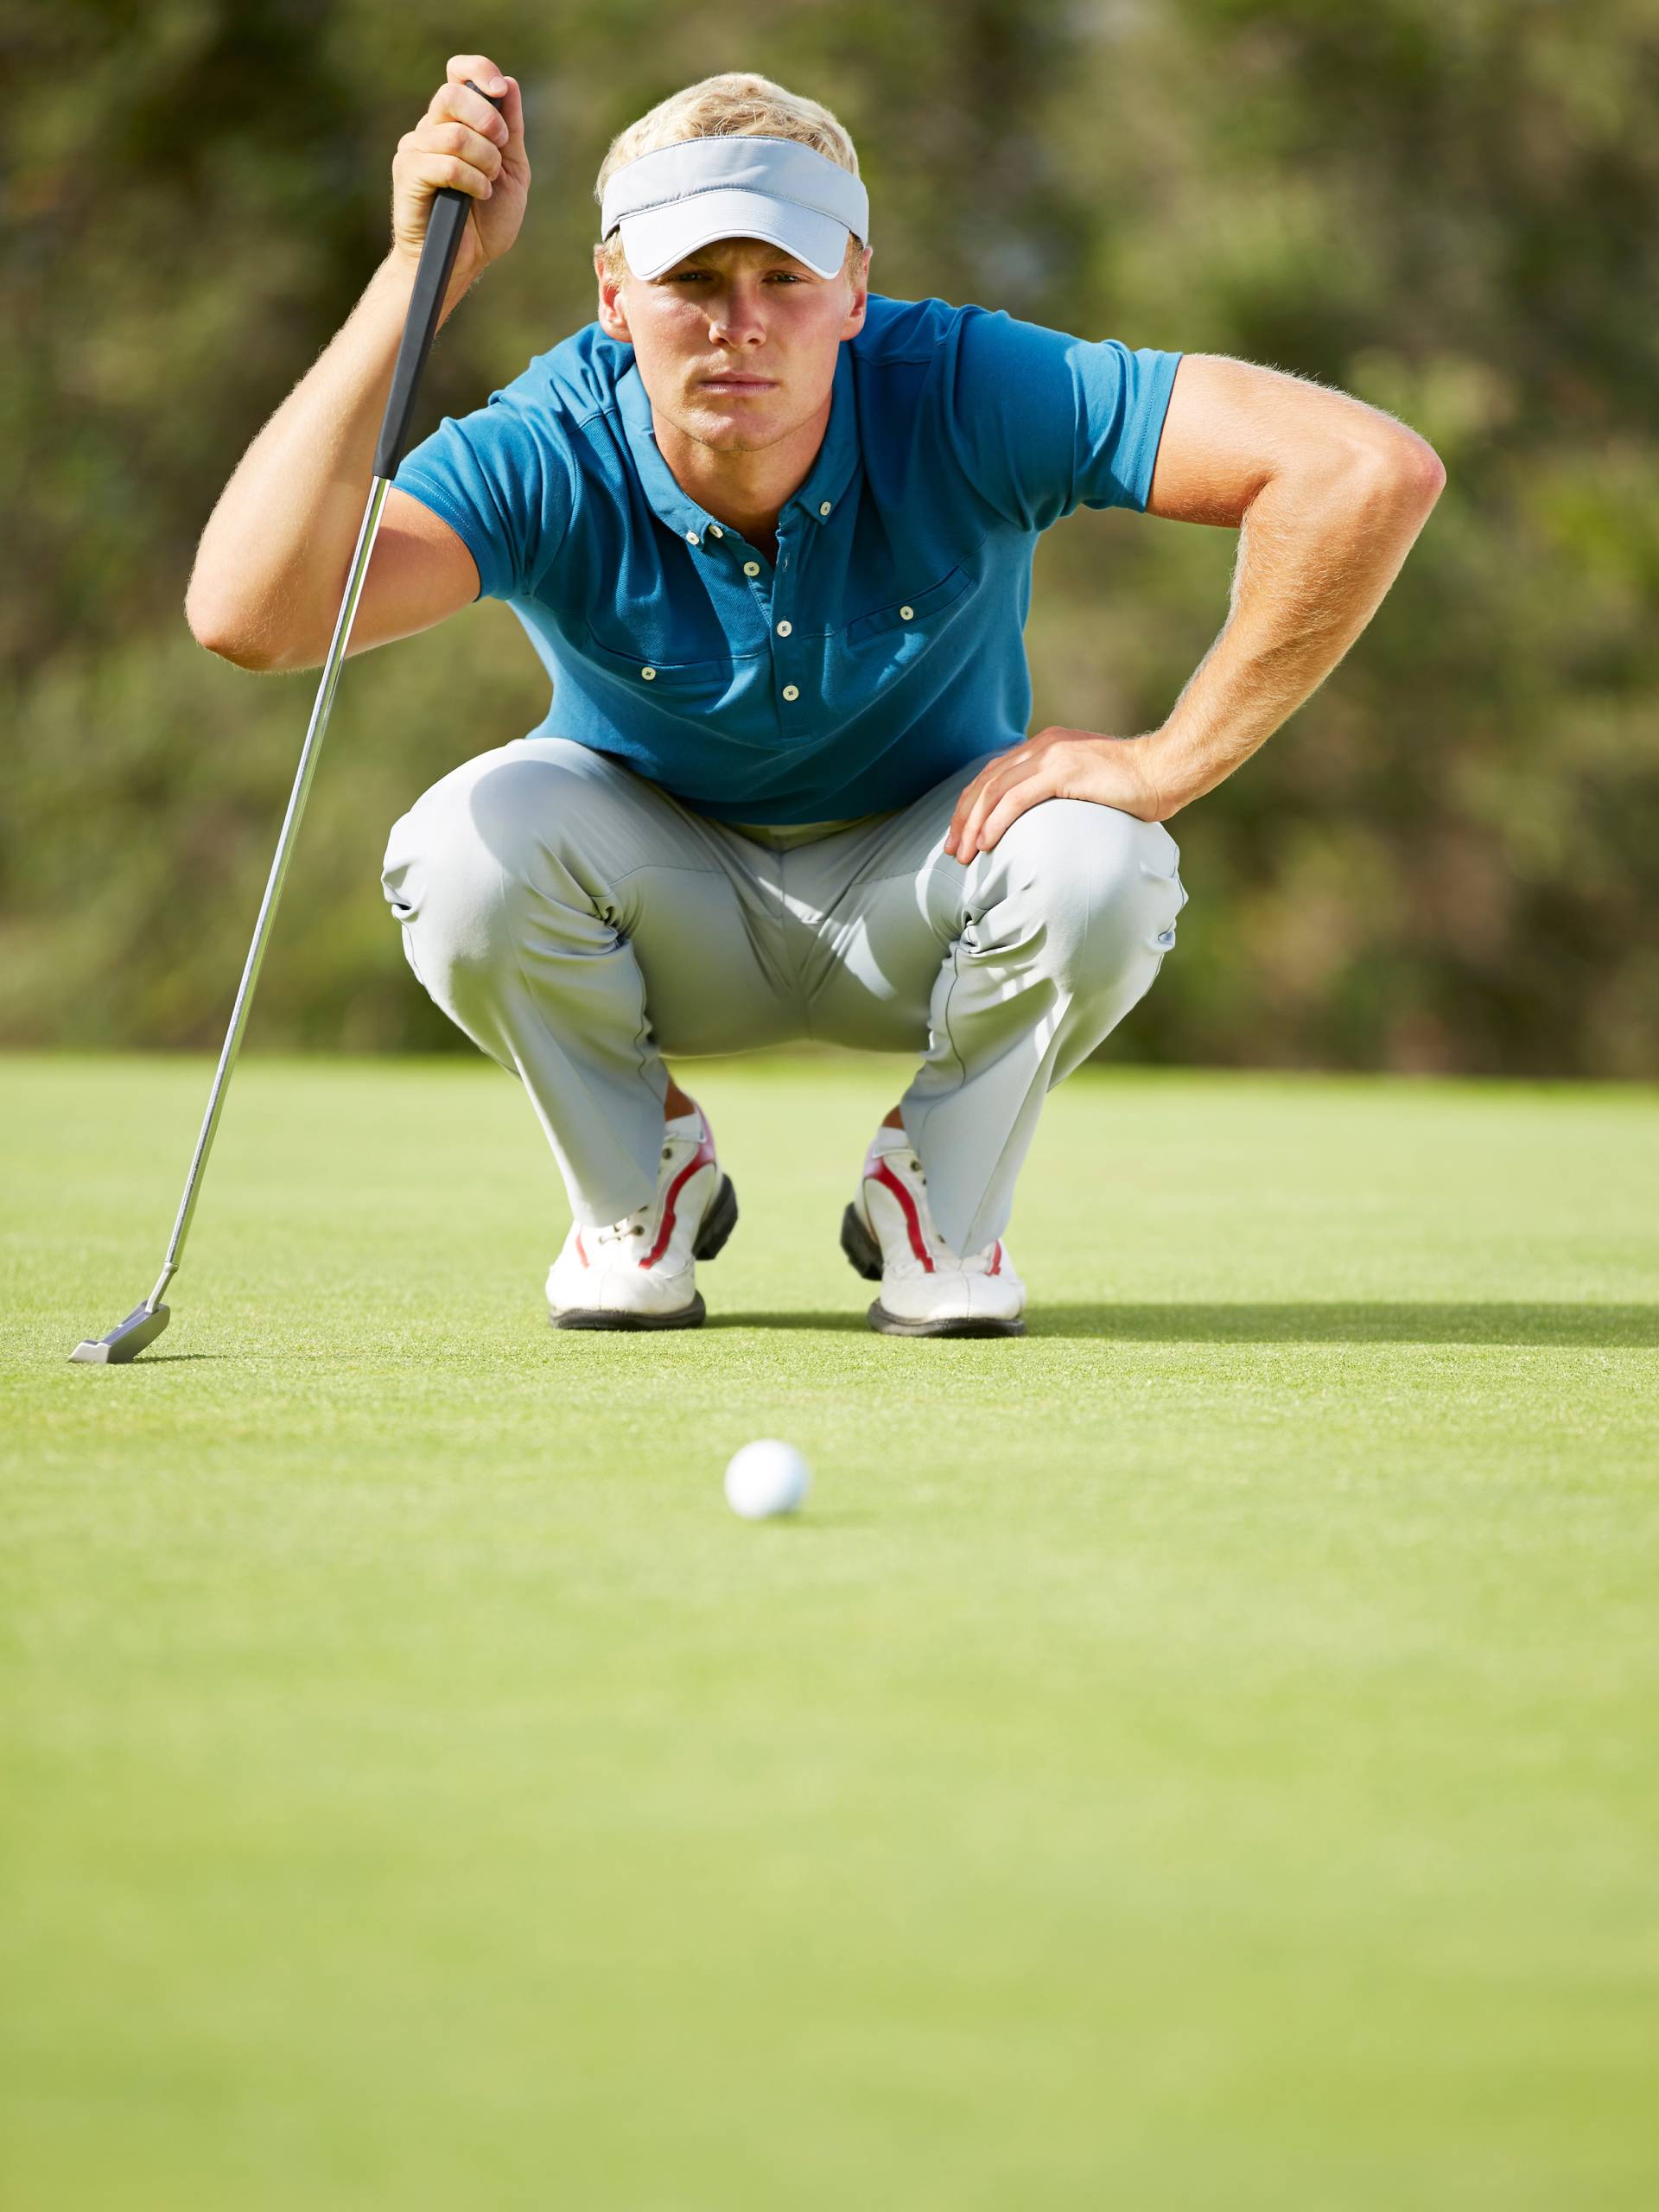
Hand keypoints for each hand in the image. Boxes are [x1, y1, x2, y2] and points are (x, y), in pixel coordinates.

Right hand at [391, 56, 530, 288]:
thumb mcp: (512, 172)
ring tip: (489, 185)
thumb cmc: (485, 222)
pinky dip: (471, 180)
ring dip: (484, 160)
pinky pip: (445, 163)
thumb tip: (509, 84)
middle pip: (452, 94)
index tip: (500, 89)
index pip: (458, 74)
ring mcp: (415, 149)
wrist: (463, 263)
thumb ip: (511, 131)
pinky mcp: (408, 174)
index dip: (479, 70)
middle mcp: (431, 128)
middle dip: (487, 119)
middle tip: (501, 148)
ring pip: (453, 134)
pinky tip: (478, 195)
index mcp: (456, 122)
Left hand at [943, 727, 1168, 861]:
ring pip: (996, 791)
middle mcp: (1042, 746)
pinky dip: (996, 822)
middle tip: (952, 851)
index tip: (959, 836)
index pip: (994, 775)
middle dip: (963, 819)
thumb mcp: (1084, 783)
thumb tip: (1037, 822)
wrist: (1164, 770)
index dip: (970, 806)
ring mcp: (1052, 756)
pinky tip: (985, 843)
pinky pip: (1017, 799)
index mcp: (1044, 746)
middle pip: (987, 782)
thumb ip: (1057, 791)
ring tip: (964, 855)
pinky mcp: (1063, 772)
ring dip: (974, 826)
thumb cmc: (1131, 786)